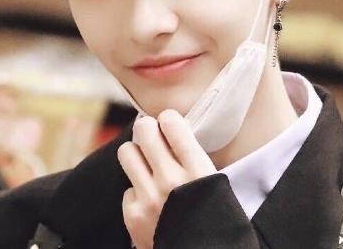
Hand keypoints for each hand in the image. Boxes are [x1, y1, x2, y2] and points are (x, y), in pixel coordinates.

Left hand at [117, 109, 216, 248]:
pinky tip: (149, 203)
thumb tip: (174, 134)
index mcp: (199, 171)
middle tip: (151, 136)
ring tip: (146, 165)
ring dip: (136, 155)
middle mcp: (172, 181)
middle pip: (144, 130)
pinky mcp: (133, 215)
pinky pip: (127, 189)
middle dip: (147, 129)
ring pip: (126, 152)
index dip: (168, 119)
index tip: (168, 123)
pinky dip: (136, 194)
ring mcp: (149, 198)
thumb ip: (195, 161)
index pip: (172, 123)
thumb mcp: (215, 186)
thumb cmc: (214, 222)